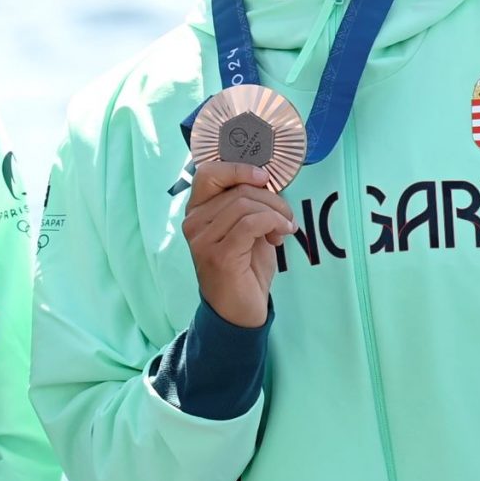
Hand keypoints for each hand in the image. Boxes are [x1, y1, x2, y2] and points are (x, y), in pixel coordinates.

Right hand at [183, 161, 296, 329]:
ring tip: (284, 230)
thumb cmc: (244, 269)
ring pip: (246, 204)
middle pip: (238, 190)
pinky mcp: (219, 255)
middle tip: (286, 217)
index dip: (239, 169)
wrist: (238, 311)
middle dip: (271, 199)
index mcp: (197, 212)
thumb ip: (248, 205)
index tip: (265, 179)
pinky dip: (274, 222)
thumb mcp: (246, 229)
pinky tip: (281, 235)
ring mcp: (203, 240)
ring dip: (276, 213)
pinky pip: (251, 223)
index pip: (208, 174)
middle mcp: (193, 223)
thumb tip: (268, 183)